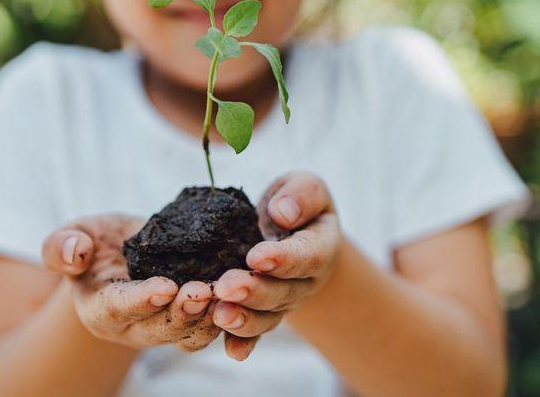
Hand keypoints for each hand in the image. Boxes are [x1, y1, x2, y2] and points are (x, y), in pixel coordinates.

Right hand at [42, 215, 221, 351]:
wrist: (121, 253)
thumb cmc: (93, 244)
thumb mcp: (71, 235)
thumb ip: (61, 246)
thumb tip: (74, 253)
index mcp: (100, 309)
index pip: (119, 307)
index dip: (142, 300)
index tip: (165, 287)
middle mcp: (132, 328)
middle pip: (158, 329)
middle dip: (182, 313)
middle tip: (204, 291)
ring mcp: (162, 329)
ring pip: (188, 335)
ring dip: (209, 319)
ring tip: (228, 296)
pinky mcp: (188, 322)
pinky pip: (209, 328)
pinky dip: (227, 316)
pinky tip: (243, 295)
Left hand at [212, 171, 342, 359]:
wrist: (293, 230)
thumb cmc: (296, 204)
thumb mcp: (306, 186)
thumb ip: (301, 194)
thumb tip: (282, 213)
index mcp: (320, 247)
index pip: (306, 256)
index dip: (283, 259)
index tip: (256, 256)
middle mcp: (305, 281)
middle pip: (282, 292)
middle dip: (254, 291)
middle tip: (226, 287)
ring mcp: (284, 301)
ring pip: (267, 316)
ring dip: (243, 319)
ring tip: (219, 314)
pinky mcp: (264, 313)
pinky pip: (255, 332)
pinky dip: (243, 343)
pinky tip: (231, 352)